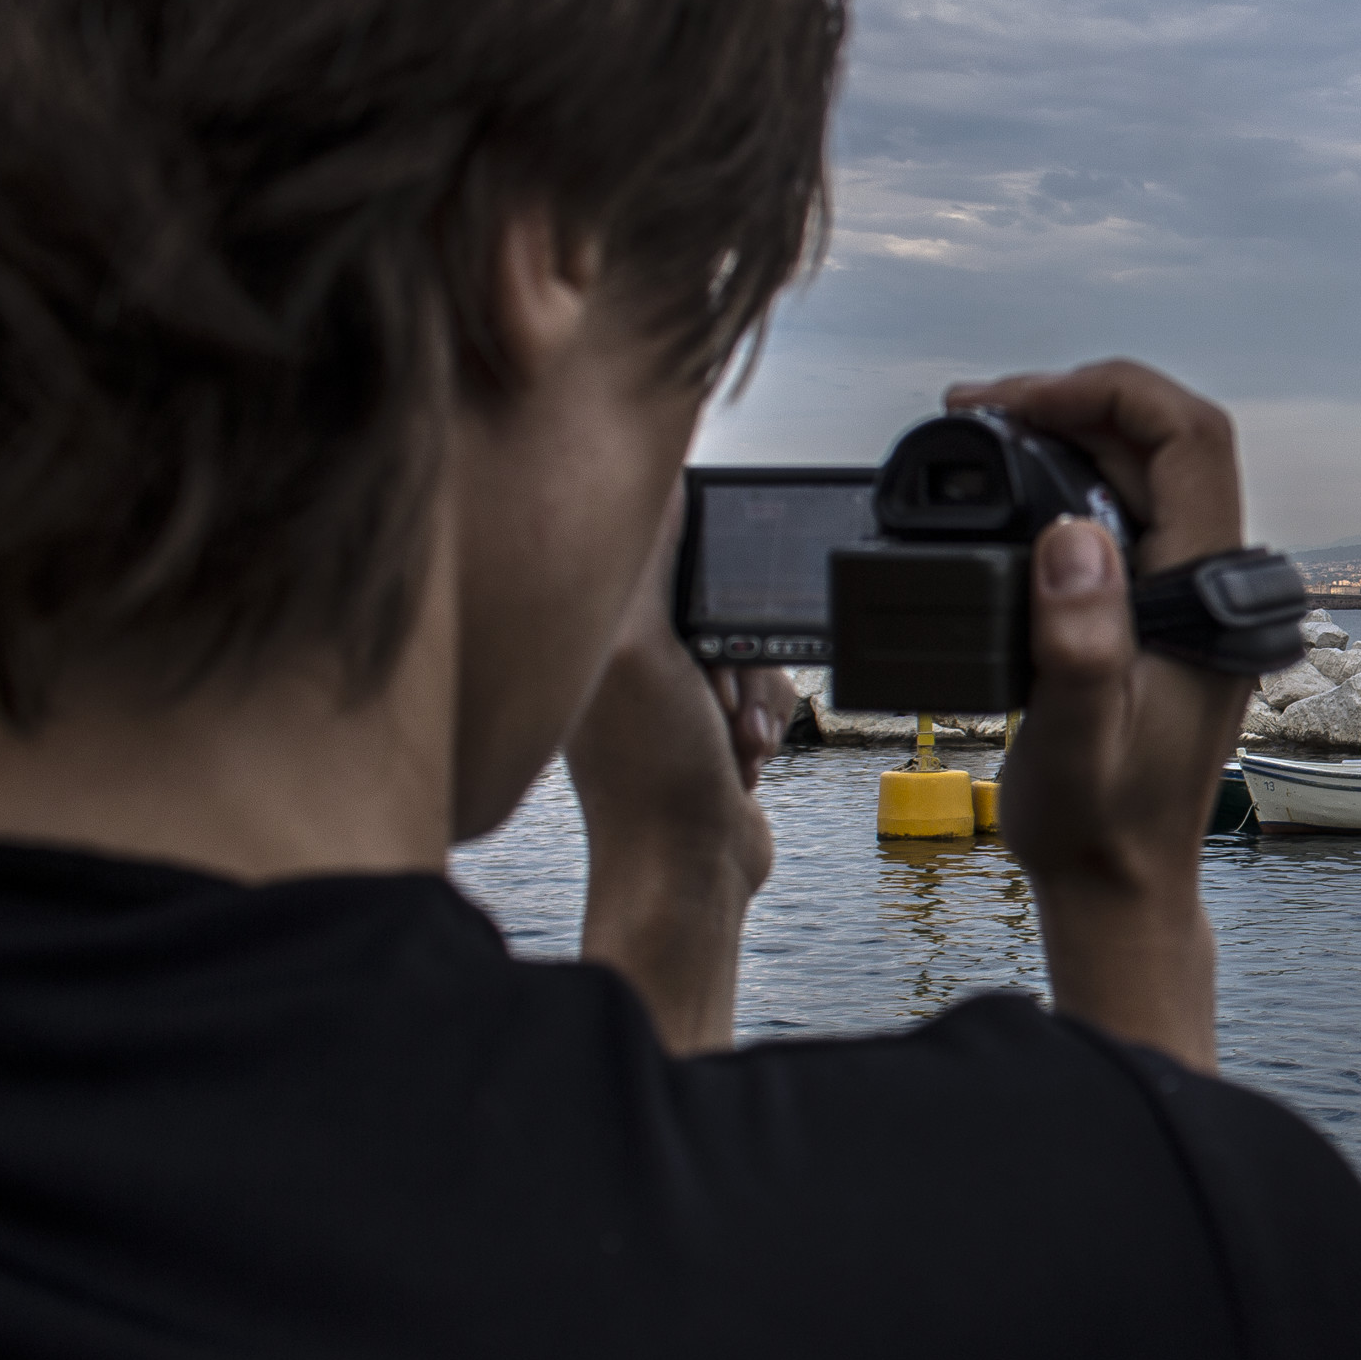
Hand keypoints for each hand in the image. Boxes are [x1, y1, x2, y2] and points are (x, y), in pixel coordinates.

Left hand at [561, 485, 791, 1053]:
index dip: (705, 576)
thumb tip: (659, 488)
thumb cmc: (651, 777)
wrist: (690, 871)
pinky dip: (768, 718)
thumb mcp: (645, 652)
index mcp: (592, 629)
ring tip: (733, 736)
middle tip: (718, 694)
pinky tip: (744, 754)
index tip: (710, 628)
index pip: (658, 552)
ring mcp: (666, 692)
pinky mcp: (706, 723)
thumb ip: (650, 566)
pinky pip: (763, 688)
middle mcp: (624, 655)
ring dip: (758, 690)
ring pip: (751, 643)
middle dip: (741, 646)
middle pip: (719, 597)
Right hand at [943, 361, 1252, 1069]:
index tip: (1014, 403)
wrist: (1117, 884)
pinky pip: (1122, 513)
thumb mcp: (1075, 744)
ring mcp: (1187, 594)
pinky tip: (1006, 491)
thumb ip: (1080, 647)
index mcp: (1208, 596)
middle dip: (1073, 402)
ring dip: (1064, 438)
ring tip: (978, 435)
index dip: (1108, 393)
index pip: (1191, 438)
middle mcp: (1211, 582)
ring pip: (1141, 471)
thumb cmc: (1099, 825)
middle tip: (972, 409)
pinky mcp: (1156, 609)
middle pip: (1164, 440)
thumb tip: (1074, 537)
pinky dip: (1064, 482)